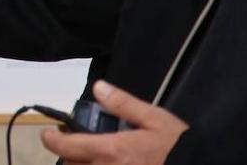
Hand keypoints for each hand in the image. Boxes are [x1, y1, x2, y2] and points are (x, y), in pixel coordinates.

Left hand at [40, 80, 187, 163]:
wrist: (198, 163)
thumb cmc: (178, 147)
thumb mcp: (155, 120)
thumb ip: (123, 104)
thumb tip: (98, 87)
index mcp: (112, 151)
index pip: (66, 147)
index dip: (51, 140)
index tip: (48, 134)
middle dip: (69, 156)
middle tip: (77, 145)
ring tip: (91, 157)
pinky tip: (103, 163)